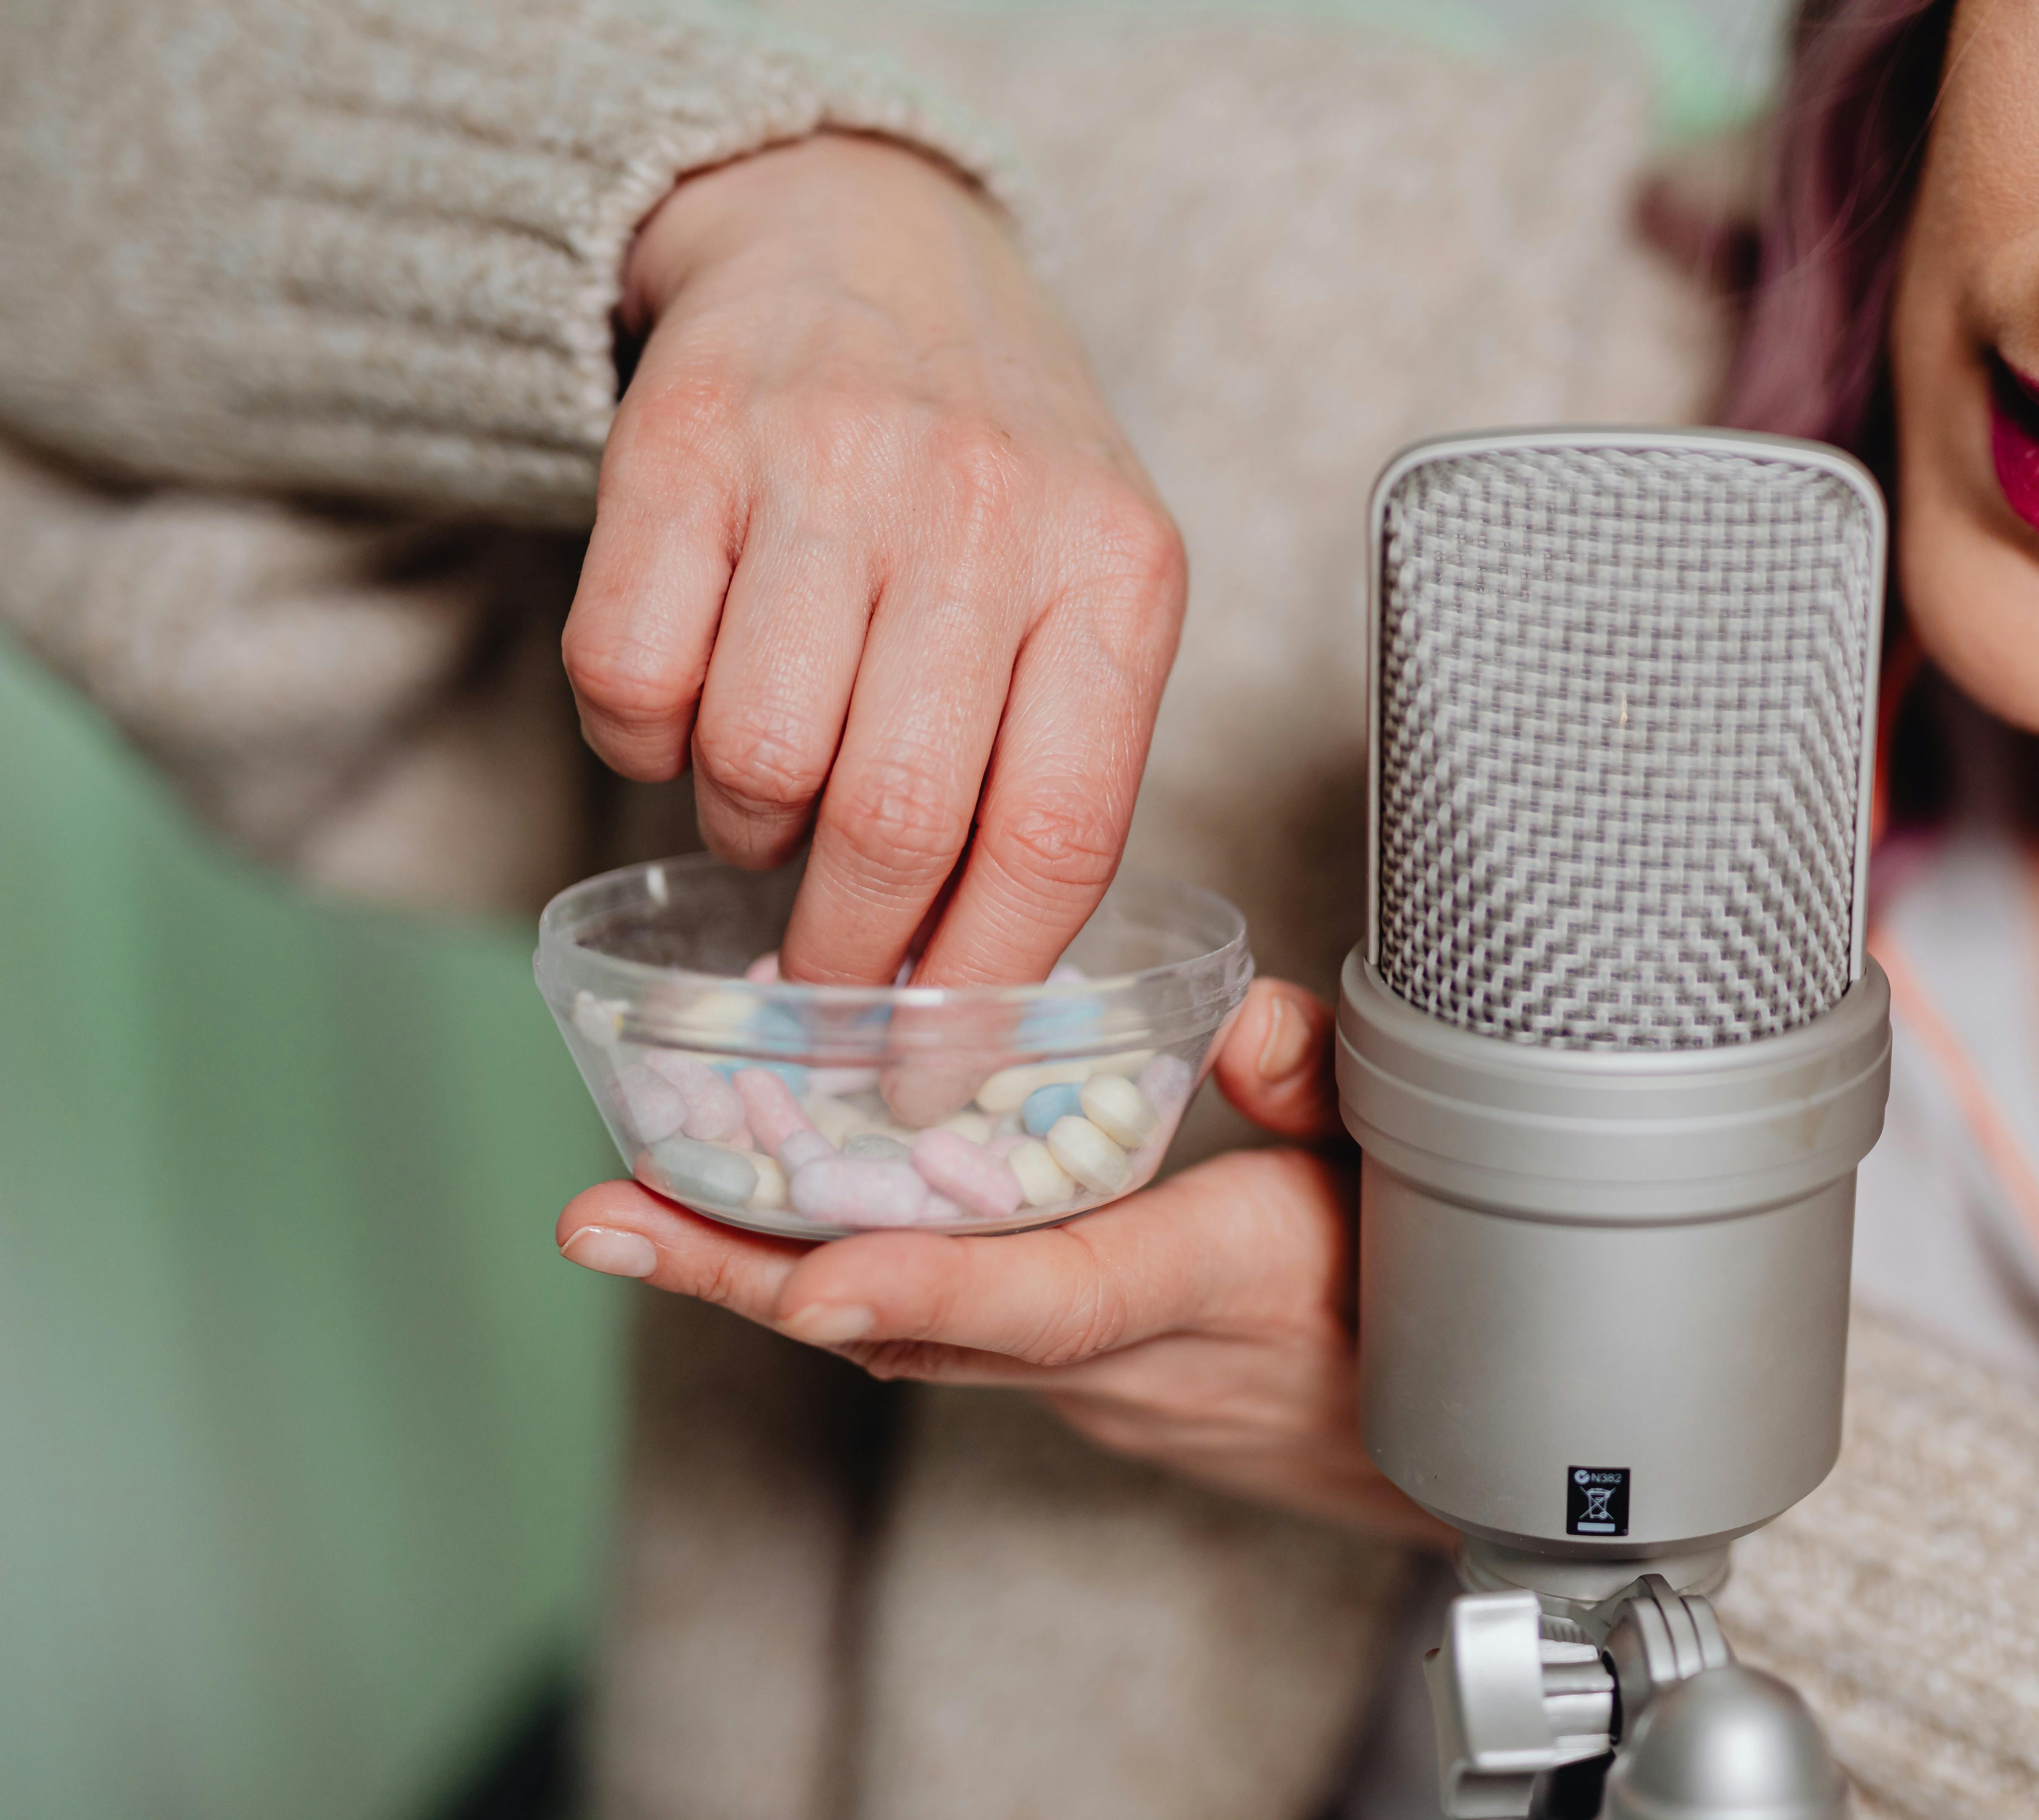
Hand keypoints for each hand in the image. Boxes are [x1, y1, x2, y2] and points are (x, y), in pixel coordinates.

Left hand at [553, 980, 1446, 1546]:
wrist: (1446, 1452)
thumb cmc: (1434, 1289)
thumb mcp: (1416, 1168)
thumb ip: (1324, 1081)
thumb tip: (1233, 1017)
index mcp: (1218, 1290)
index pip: (1060, 1298)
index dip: (932, 1288)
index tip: (811, 1281)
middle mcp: (1127, 1355)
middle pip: (922, 1333)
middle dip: (756, 1277)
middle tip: (603, 1223)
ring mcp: (1088, 1385)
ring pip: (906, 1340)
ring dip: (763, 1276)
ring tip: (623, 1212)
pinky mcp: (1072, 1381)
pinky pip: (935, 1337)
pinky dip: (836, 1282)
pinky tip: (753, 1226)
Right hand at [564, 132, 1184, 987]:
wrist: (866, 241)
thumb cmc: (990, 471)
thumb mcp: (1086, 589)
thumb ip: (1051, 767)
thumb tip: (970, 995)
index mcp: (1119, 569)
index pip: (1057, 835)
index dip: (986, 986)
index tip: (934, 1072)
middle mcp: (987, 511)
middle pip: (896, 821)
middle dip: (850, 949)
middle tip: (831, 980)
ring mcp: (830, 467)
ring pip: (757, 762)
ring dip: (752, 830)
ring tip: (779, 791)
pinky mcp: (679, 446)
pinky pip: (630, 678)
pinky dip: (644, 734)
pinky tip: (695, 694)